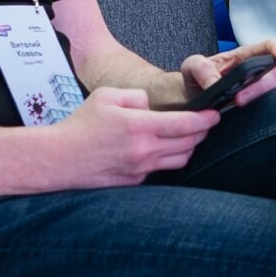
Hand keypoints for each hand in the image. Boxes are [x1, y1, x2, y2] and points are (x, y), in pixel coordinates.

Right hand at [53, 88, 219, 185]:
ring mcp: (141, 168)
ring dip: (189, 147)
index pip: (186, 124)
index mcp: (139, 126)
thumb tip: (153, 106)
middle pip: (189, 143)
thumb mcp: (107, 96)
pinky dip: (169, 158)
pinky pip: (163, 169)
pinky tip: (166, 149)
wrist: (59, 159)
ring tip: (188, 136)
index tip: (216, 114)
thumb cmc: (81, 124)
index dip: (206, 119)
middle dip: (202, 132)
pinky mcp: (136, 180)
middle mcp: (144, 150)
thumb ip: (137, 96)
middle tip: (206, 123)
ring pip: (181, 159)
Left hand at [174, 40, 275, 110]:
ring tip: (240, 108)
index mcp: (245, 57)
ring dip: (266, 102)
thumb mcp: (191, 67)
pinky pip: (274, 113)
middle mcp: (259, 74)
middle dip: (263, 86)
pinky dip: (268, 116)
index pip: (269, 47)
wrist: (192, 104)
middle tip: (239, 99)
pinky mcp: (259, 111)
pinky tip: (251, 119)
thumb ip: (202, 69)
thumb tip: (216, 84)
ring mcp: (261, 94)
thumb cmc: (197, 81)